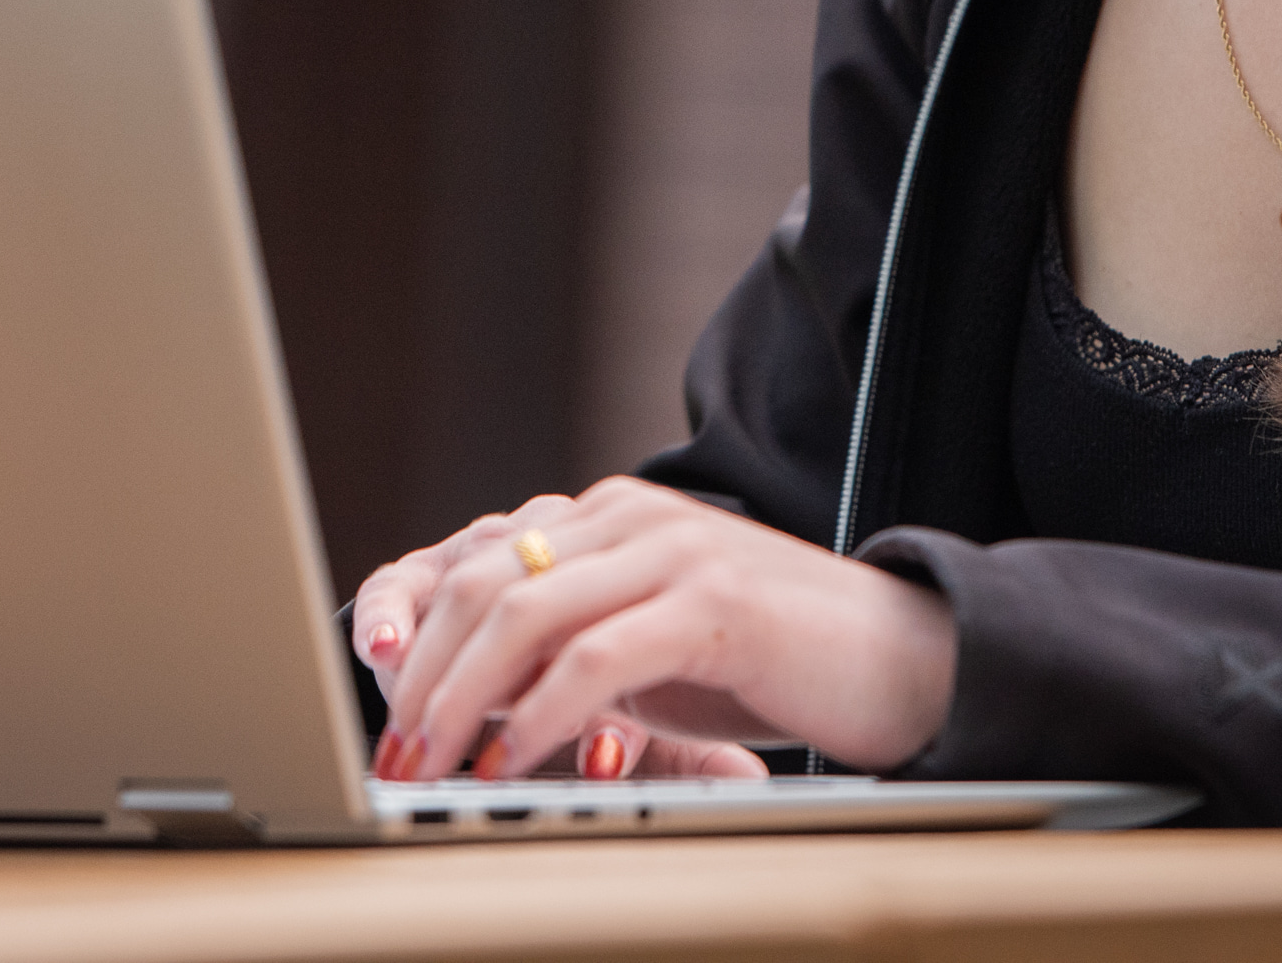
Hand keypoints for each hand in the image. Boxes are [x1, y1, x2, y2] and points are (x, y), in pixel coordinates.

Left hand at [347, 479, 956, 782]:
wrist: (902, 657)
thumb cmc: (769, 662)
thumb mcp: (647, 651)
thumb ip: (566, 655)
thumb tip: (469, 710)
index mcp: (605, 516)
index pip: (474, 556)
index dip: (410, 622)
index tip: (379, 699)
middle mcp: (627, 514)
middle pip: (481, 583)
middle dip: (424, 676)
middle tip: (394, 754)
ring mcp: (670, 548)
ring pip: (523, 614)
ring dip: (463, 700)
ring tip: (435, 767)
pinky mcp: (710, 599)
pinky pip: (595, 656)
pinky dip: (540, 716)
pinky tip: (516, 763)